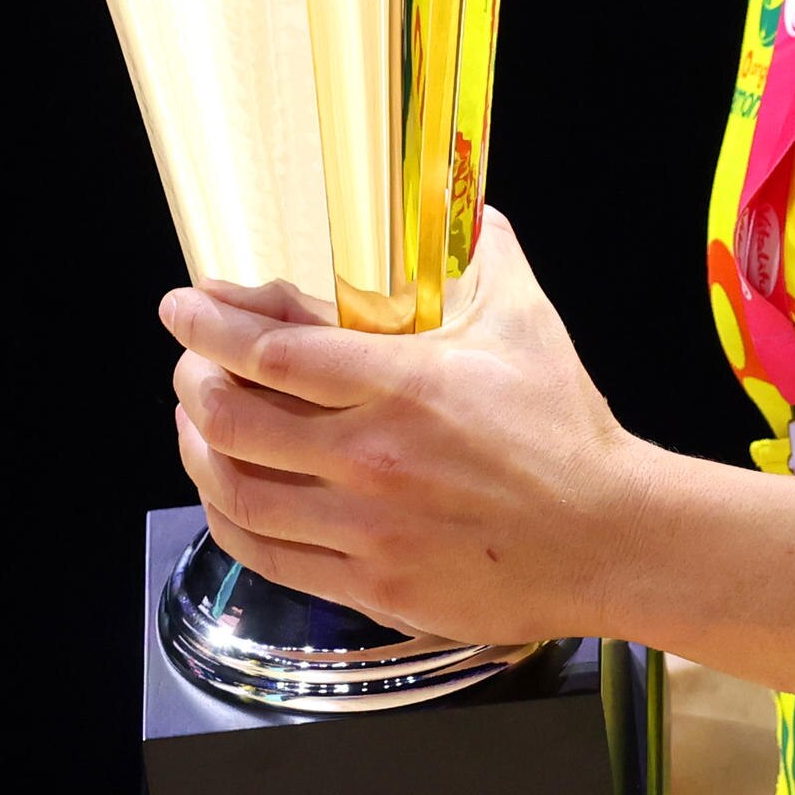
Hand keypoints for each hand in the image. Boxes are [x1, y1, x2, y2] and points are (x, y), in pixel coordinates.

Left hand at [161, 210, 651, 645]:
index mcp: (404, 385)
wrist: (610, 539)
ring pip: (237, 491)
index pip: (270, 350)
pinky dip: (229, 519)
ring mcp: (367, 531)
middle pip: (232, 419)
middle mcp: (372, 460)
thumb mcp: (526, 322)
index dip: (209, 324)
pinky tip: (226, 495)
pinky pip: (268, 556)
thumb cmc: (568, 435)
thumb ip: (484, 256)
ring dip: (198, 450)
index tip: (184, 305)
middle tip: (191, 361)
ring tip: (195, 422)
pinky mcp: (372, 587)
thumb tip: (464, 207)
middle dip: (194, 380)